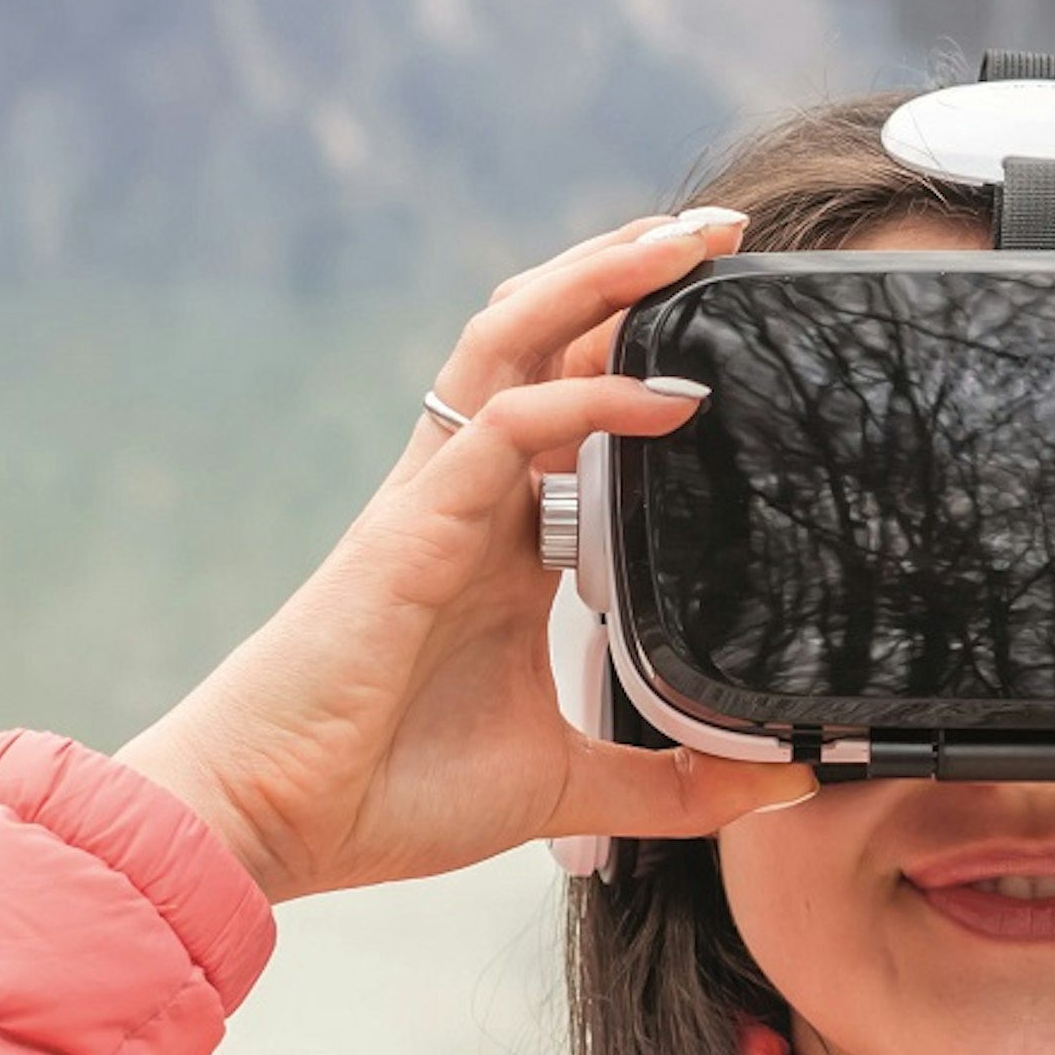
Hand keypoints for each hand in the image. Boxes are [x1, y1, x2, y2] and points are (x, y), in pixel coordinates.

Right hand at [112, 206, 814, 901]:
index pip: (573, 397)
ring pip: (513, 341)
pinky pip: (503, 428)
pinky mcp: (411, 530)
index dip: (640, 340)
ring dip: (600, 280)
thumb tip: (784, 782)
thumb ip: (675, 783)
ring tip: (690, 241)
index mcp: (500, 539)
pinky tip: (668, 397)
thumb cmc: (389, 794)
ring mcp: (434, 501)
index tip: (732, 312)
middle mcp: (467, 496)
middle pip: (543, 336)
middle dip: (629, 269)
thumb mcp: (568, 786)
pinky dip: (588, 399)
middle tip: (726, 229)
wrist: (270, 825)